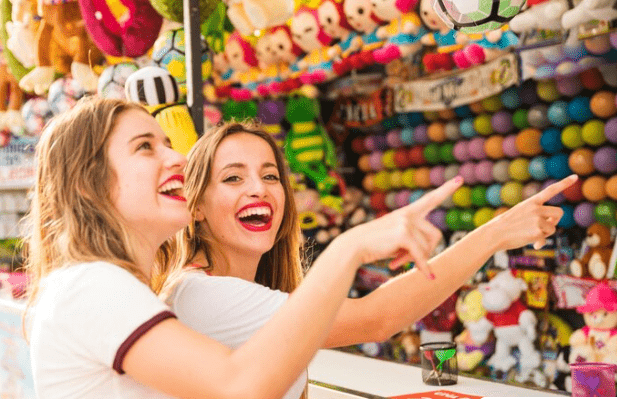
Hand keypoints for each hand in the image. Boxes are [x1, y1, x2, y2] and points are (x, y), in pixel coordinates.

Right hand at [345, 177, 462, 278]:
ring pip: (427, 247)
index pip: (430, 199)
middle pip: (435, 234)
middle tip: (412, 260)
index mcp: (407, 212)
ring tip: (398, 262)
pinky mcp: (404, 234)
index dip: (446, 189)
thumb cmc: (374, 245)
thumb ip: (413, 240)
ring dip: (417, 259)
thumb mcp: (396, 239)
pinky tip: (427, 276)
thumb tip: (427, 258)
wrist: (354, 246)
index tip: (460, 179)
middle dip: (428, 250)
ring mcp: (406, 222)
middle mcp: (408, 214)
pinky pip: (420, 255)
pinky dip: (423, 267)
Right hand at [486, 175, 577, 250]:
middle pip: (559, 213)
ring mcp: (538, 219)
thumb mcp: (519, 214)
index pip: (550, 190)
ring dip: (545, 233)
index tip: (575, 177)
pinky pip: (546, 238)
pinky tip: (531, 244)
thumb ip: (535, 217)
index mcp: (530, 202)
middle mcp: (536, 208)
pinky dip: (539, 242)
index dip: (564, 183)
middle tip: (546, 227)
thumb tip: (548, 230)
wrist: (494, 234)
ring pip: (553, 227)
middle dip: (555, 221)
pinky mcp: (538, 231)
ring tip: (531, 235)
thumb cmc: (505, 226)